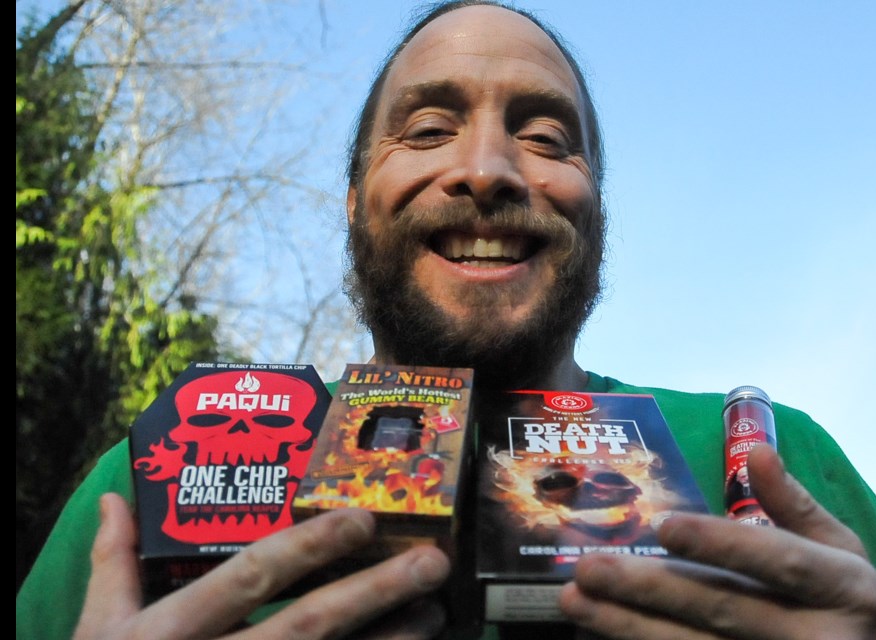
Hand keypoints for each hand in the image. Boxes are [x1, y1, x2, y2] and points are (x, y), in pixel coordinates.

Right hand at [73, 493, 450, 639]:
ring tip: (436, 613)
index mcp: (172, 631)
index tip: (362, 518)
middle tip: (433, 562)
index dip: (308, 547)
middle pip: (309, 626)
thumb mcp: (96, 631)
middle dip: (374, 591)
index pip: (251, 577)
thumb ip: (112, 564)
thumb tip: (113, 499)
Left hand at [557, 444, 875, 638]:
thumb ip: (794, 505)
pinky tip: (602, 633)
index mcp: (843, 587)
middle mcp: (816, 637)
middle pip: (722, 610)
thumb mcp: (839, 552)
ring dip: (628, 627)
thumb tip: (758, 450)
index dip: (720, 543)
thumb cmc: (847, 608)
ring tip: (575, 602)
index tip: (664, 526)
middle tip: (587, 569)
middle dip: (649, 589)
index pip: (777, 562)